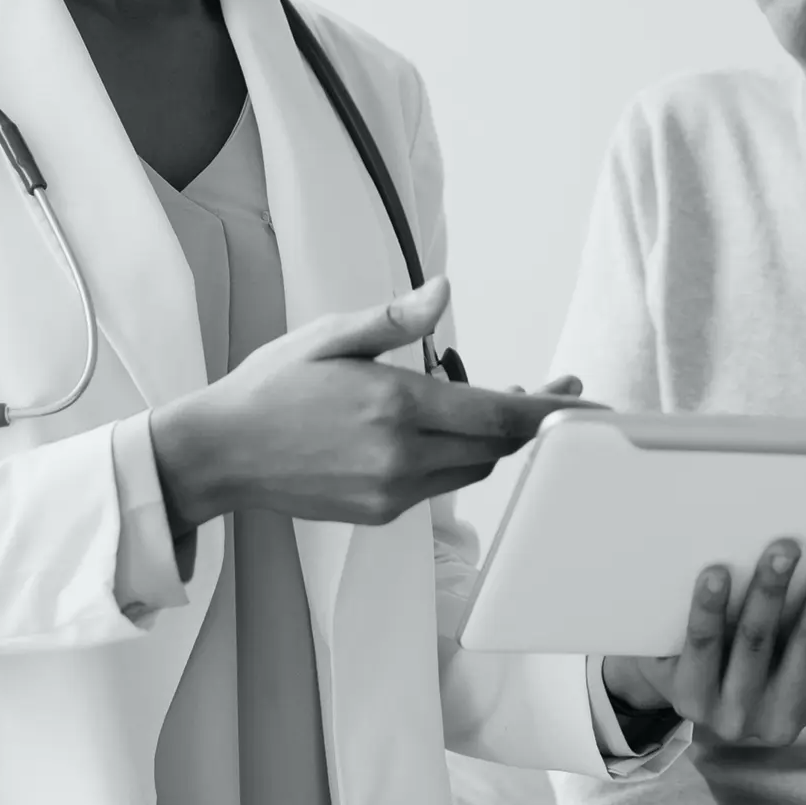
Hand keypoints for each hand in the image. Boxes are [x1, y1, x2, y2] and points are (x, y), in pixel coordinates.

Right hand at [150, 276, 573, 529]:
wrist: (221, 454)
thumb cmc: (272, 387)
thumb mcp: (330, 335)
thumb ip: (395, 320)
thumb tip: (444, 293)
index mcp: (394, 406)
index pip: (498, 416)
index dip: (550, 411)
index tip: (584, 401)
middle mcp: (400, 456)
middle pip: (496, 446)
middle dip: (530, 421)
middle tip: (549, 390)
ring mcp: (392, 491)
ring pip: (473, 469)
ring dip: (495, 440)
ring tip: (497, 403)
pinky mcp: (383, 511)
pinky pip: (441, 485)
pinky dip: (458, 458)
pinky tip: (445, 431)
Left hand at [602, 535, 805, 740]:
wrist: (677, 684)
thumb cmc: (769, 662)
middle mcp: (782, 719)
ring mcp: (731, 712)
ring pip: (757, 643)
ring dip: (772, 593)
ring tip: (784, 544)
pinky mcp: (686, 695)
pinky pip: (701, 645)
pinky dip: (710, 607)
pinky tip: (716, 570)